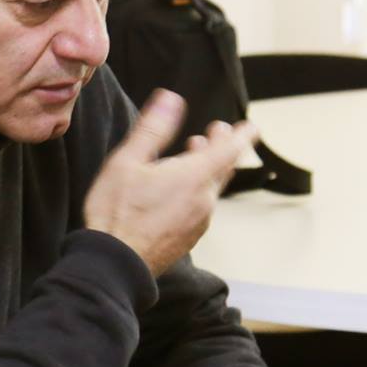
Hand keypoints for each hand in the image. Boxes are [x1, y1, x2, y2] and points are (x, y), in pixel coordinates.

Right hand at [85, 90, 257, 276]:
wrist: (115, 266)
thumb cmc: (116, 214)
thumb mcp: (127, 162)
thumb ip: (153, 129)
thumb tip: (170, 100)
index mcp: (194, 177)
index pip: (231, 150)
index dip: (242, 135)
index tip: (251, 126)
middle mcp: (203, 200)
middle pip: (223, 168)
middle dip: (222, 146)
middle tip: (216, 131)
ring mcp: (198, 222)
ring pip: (211, 188)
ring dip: (207, 167)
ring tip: (193, 154)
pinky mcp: (189, 237)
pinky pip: (201, 207)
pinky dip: (197, 189)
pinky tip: (178, 188)